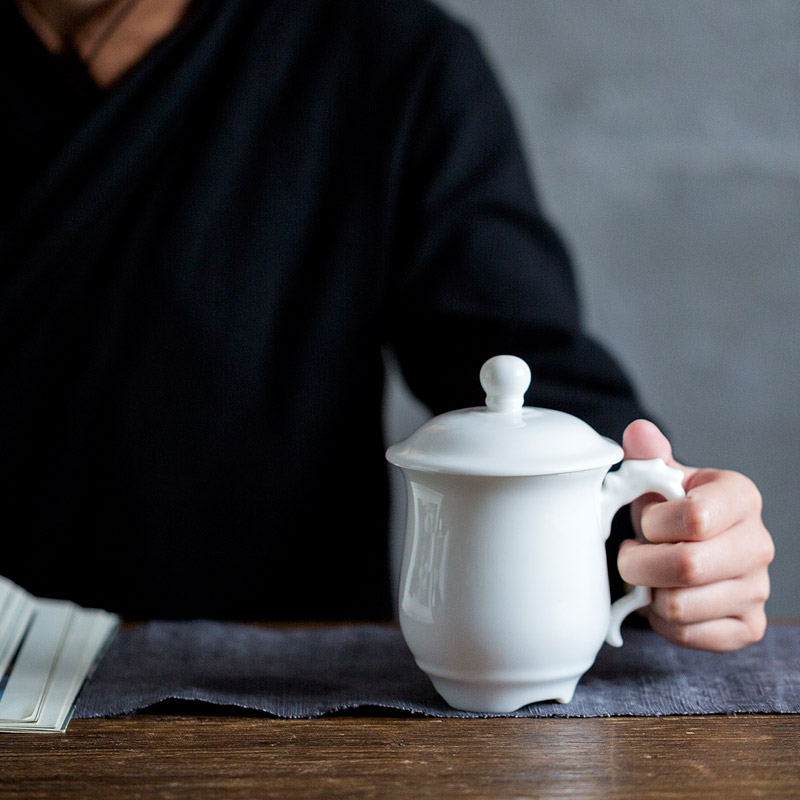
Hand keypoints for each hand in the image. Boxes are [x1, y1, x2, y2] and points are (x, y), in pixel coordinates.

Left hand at [617, 419, 773, 651]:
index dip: (654, 524)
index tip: (644, 521)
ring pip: (681, 606)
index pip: (695, 517)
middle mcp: (758, 543)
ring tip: (649, 576)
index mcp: (740, 497)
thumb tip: (639, 432)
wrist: (682, 547)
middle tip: (630, 555)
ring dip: (648, 594)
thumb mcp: (655, 480)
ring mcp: (758, 589)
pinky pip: (688, 634)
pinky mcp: (748, 626)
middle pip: (687, 567)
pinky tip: (663, 598)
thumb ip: (647, 457)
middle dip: (639, 564)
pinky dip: (661, 622)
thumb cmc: (667, 511)